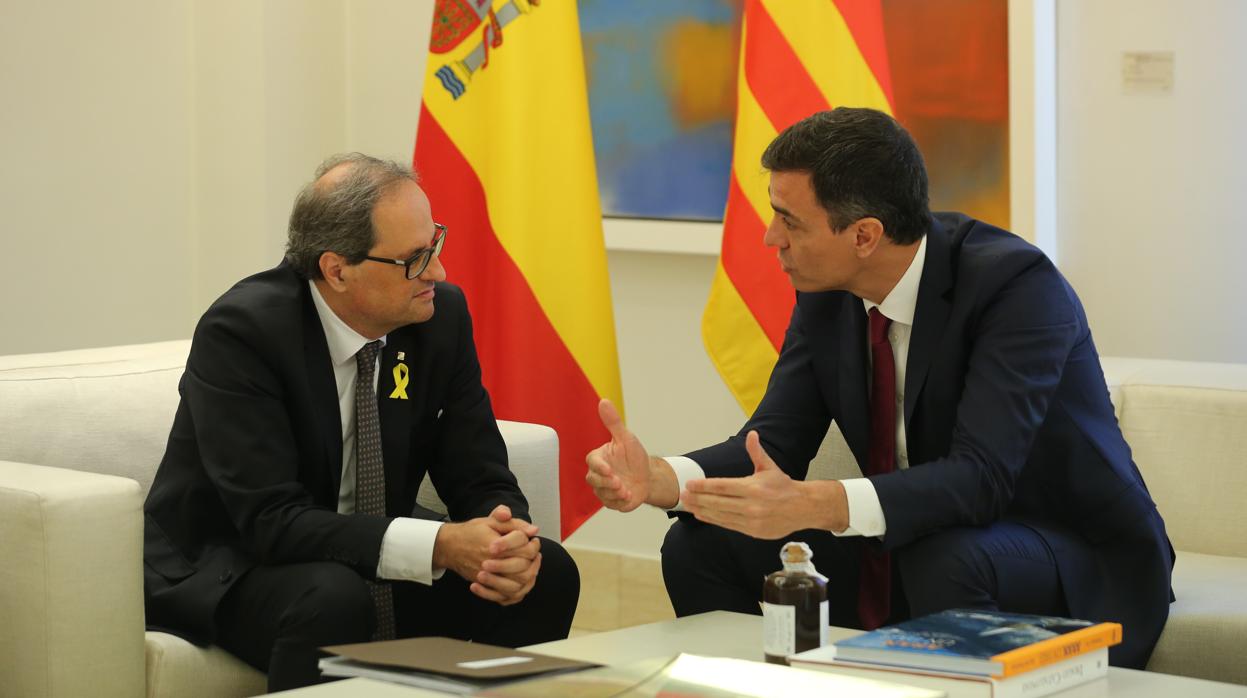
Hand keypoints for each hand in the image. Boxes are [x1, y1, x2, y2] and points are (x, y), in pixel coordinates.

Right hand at [433, 505, 540, 604]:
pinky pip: (502, 597)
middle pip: (523, 571)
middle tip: (535, 556)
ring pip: (515, 587)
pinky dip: (514, 594)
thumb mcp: (491, 520)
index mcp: (495, 546)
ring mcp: (486, 577)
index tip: (534, 541)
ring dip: (526, 579)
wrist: (449, 546)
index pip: (524, 550)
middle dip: (533, 564)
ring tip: (529, 569)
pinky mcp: (482, 585)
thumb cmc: (472, 532)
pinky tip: (519, 583)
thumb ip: (513, 523)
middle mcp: (490, 563)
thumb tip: (533, 530)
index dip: (534, 546)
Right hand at [585, 399, 675, 509]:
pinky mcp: (612, 501)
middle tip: (619, 483)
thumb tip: (604, 401)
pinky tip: (629, 497)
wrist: (647, 476)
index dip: (599, 466)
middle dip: (606, 483)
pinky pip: (611, 505)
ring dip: (614, 494)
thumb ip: (613, 422)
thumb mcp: (626, 438)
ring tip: (627, 491)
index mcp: (599, 458)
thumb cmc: (634, 456)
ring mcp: (604, 489)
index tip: (608, 469)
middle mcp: (598, 474)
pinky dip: (620, 503)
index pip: (592, 462)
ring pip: (601, 494)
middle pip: (593, 480)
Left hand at [681, 431, 846, 538]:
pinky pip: (728, 525)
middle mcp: (751, 505)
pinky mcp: (752, 531)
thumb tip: (752, 434)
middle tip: (682, 495)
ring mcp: (751, 520)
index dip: (704, 486)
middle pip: (718, 502)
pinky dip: (713, 520)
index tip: (689, 484)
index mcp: (754, 487)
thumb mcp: (769, 467)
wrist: (802, 508)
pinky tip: (702, 515)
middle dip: (698, 499)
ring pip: (720, 515)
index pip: (723, 486)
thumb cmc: (783, 486)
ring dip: (702, 510)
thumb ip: (757, 452)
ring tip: (688, 505)